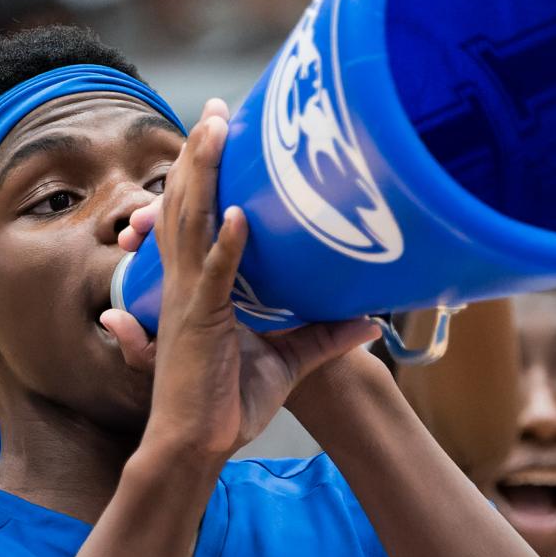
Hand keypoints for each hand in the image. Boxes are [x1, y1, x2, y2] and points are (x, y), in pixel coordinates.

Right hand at [100, 101, 377, 459]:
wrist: (197, 447)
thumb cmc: (228, 406)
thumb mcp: (288, 364)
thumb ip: (324, 337)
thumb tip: (370, 321)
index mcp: (196, 286)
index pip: (194, 216)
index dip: (201, 173)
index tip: (215, 131)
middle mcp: (185, 284)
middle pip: (187, 203)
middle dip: (199, 155)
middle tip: (213, 108)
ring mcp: (190, 301)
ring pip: (192, 224)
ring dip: (204, 175)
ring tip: (216, 131)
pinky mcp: (201, 324)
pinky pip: (215, 277)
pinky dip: (227, 246)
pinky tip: (240, 215)